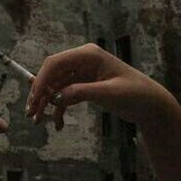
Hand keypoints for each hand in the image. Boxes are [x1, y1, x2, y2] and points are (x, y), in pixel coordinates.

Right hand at [26, 43, 179, 132]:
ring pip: (54, 87)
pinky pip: (64, 96)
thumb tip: (58, 98)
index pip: (55, 64)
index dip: (40, 81)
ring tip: (38, 121)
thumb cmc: (135, 94)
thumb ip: (83, 93)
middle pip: (51, 75)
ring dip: (45, 104)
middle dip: (39, 94)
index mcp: (88, 55)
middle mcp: (82, 61)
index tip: (33, 101)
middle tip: (31, 114)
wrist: (149, 104)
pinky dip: (58, 109)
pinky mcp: (83, 85)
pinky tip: (58, 124)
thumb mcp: (109, 94)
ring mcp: (82, 73)